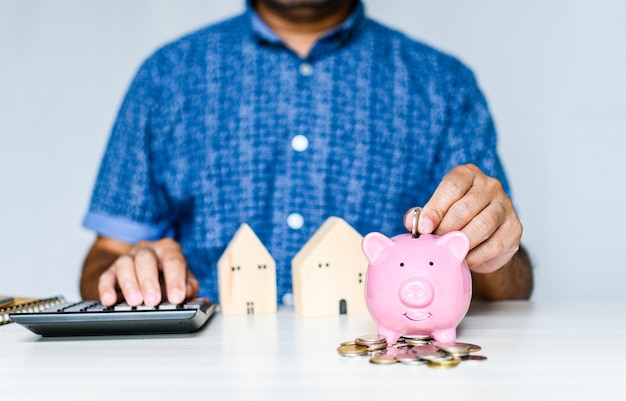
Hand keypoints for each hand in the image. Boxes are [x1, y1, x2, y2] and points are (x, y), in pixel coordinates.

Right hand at [98, 238, 198, 306]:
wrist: (148, 270)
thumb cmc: (169, 276)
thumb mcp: (185, 279)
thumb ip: (189, 286)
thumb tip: (189, 295)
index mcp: (169, 249)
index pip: (173, 261)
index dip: (175, 280)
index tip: (176, 297)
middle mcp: (148, 250)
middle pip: (146, 260)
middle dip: (149, 281)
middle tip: (153, 300)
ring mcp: (128, 258)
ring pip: (125, 265)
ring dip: (130, 285)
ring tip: (135, 302)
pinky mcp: (112, 270)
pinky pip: (106, 276)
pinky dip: (106, 289)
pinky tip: (110, 300)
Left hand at [404, 164, 521, 273]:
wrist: (485, 238)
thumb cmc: (456, 219)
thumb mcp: (437, 211)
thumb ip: (423, 214)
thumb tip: (412, 221)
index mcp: (468, 175)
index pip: (452, 187)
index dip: (435, 208)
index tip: (424, 228)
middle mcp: (490, 186)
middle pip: (465, 208)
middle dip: (446, 228)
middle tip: (435, 242)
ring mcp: (505, 206)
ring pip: (481, 225)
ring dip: (460, 242)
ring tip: (449, 250)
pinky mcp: (514, 228)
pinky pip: (493, 245)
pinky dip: (475, 255)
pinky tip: (464, 259)